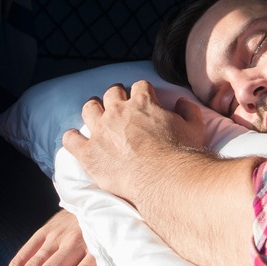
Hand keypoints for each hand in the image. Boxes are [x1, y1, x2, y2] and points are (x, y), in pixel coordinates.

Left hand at [62, 81, 205, 201]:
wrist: (164, 179)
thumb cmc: (182, 154)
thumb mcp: (195, 128)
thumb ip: (189, 111)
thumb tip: (182, 102)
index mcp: (143, 102)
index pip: (140, 86)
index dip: (143, 92)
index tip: (145, 99)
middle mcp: (118, 111)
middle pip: (111, 93)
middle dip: (116, 96)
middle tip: (120, 106)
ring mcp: (100, 130)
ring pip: (88, 109)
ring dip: (93, 110)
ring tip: (97, 117)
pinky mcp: (88, 152)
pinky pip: (70, 139)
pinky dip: (73, 138)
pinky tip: (77, 141)